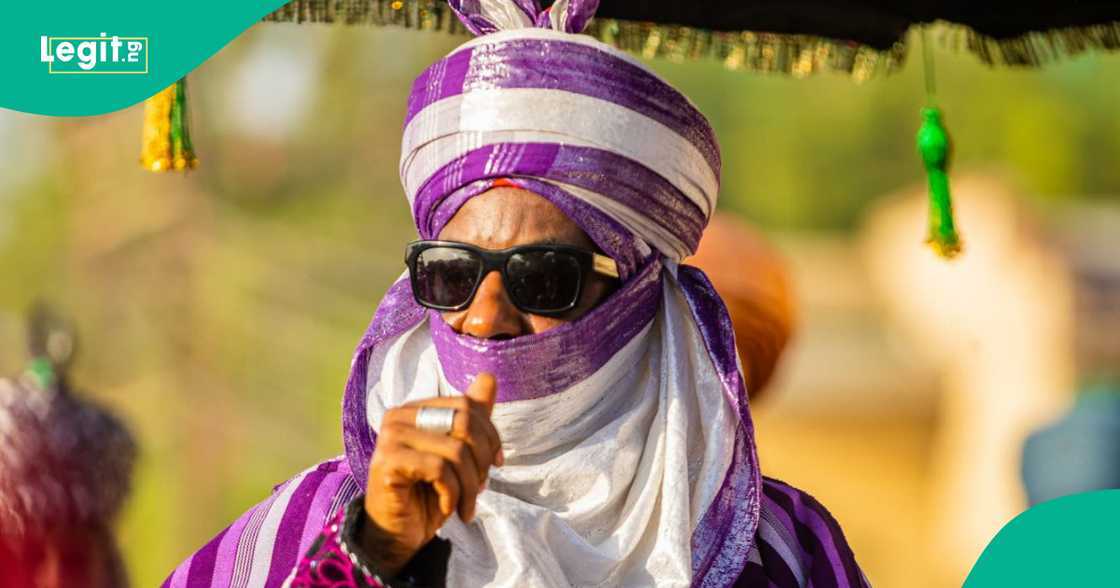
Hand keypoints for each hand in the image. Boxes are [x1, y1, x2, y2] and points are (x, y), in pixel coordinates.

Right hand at [361, 373, 502, 576]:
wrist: (398, 534)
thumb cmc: (428, 493)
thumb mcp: (458, 454)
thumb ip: (472, 418)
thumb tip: (489, 377)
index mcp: (416, 408)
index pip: (467, 405)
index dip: (491, 435)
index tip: (497, 464)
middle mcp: (399, 415)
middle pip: (463, 422)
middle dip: (482, 460)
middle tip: (482, 487)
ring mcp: (390, 437)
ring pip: (455, 450)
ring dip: (470, 484)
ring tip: (467, 504)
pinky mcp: (387, 462)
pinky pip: (438, 469)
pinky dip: (452, 493)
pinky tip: (448, 507)